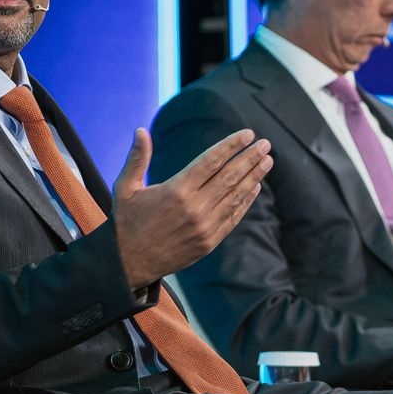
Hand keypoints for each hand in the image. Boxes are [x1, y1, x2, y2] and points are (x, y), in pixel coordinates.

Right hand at [112, 128, 272, 288]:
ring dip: (254, 177)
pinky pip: (232, 217)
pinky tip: (255, 187)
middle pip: (229, 176)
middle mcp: (194, 207)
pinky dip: (245, 201)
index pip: (211, 161)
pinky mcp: (209, 242)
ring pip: (235, 196)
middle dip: (249, 158)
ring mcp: (204, 226)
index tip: (247, 134)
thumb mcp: (125, 188)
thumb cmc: (127, 222)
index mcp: (176, 190)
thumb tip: (140, 130)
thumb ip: (137, 158)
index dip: (231, 145)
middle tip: (265, 144)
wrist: (130, 263)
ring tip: (267, 161)